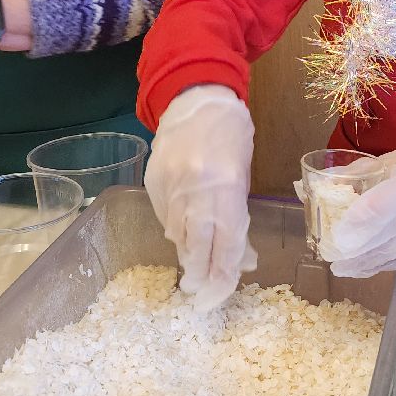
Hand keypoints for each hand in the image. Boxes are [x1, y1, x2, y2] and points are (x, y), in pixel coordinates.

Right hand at [144, 86, 257, 310]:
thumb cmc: (230, 135)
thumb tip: (241, 260)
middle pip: (195, 247)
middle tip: (201, 294)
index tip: (219, 296)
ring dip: (187, 255)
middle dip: (199, 276)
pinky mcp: (152, 183)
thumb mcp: (243, 175)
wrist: (194, 98)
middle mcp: (195, 190)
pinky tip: (183, 237)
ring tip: (194, 269)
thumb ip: (238, 216)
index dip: (223, 276)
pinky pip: (163, 218)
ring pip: (176, 236)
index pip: (225, 244)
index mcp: (225, 187)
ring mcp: (169, 186)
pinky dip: (175, 231)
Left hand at [324, 141, 395, 277]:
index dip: (366, 216)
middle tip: (333, 256)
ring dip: (368, 262)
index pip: (393, 197)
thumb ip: (347, 177)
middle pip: (394, 231)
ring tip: (342, 267)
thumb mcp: (379, 163)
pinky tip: (362, 268)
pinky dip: (381, 266)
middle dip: (360, 247)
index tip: (340, 233)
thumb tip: (309, 191)